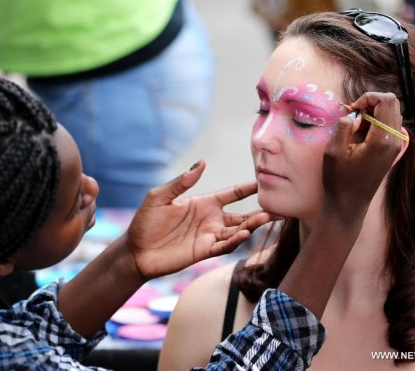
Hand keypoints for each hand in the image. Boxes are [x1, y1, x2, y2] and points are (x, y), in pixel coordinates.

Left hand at [120, 160, 270, 279]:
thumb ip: (181, 182)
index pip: (232, 194)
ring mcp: (209, 236)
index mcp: (203, 203)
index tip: (265, 181)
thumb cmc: (145, 222)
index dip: (248, 188)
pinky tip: (244, 234)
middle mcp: (211, 219)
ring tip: (265, 218)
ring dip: (251, 225)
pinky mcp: (204, 252)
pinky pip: (224, 246)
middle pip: (242, 215)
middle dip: (260, 212)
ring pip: (237, 230)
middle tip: (278, 206)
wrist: (136, 251)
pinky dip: (235, 241)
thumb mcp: (160, 197)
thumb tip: (201, 163)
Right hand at [323, 92, 404, 216]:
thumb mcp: (334, 151)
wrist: (349, 204)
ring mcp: (395, 146)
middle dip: (371, 103)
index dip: (368, 98)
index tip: (351, 110)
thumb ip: (343, 127)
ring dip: (372, 113)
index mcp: (382, 139)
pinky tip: (360, 135)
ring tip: (354, 127)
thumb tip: (352, 114)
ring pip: (391, 113)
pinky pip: (388, 125)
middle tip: (353, 116)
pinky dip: (374, 122)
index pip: (387, 101)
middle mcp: (394, 140)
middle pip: (392, 104)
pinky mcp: (391, 150)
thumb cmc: (339, 180)